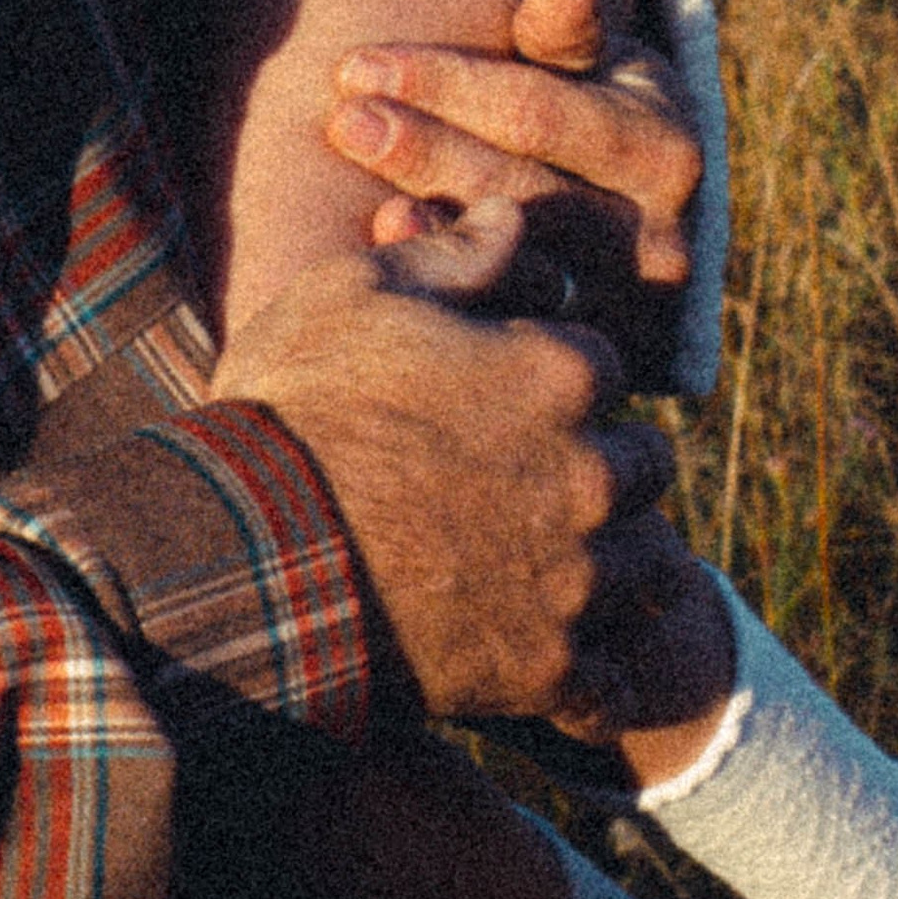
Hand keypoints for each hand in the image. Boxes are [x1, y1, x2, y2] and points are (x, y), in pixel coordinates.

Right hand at [210, 250, 674, 723]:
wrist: (248, 553)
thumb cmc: (294, 404)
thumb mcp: (356, 292)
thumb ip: (455, 255)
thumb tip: (514, 216)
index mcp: (557, 374)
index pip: (603, 361)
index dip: (553, 367)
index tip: (504, 385)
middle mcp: (589, 476)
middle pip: (646, 463)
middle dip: (603, 460)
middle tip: (532, 473)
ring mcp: (574, 581)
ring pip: (649, 568)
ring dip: (612, 560)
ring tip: (551, 561)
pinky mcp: (547, 670)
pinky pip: (614, 681)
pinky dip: (593, 670)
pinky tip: (551, 652)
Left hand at [328, 0, 701, 378]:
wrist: (640, 221)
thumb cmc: (597, 114)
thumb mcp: (601, 66)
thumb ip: (568, 37)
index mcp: (664, 153)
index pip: (532, 113)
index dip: (442, 83)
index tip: (360, 65)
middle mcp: (657, 241)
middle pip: (515, 190)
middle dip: (422, 149)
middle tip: (343, 120)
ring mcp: (625, 312)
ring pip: (509, 264)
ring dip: (425, 225)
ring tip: (355, 185)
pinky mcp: (588, 359)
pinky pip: (504, 324)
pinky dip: (442, 292)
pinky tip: (386, 253)